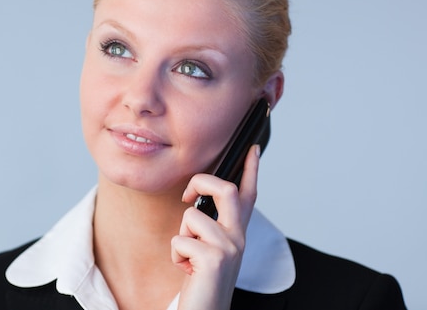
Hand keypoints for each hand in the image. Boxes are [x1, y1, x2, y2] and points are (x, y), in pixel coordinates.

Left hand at [171, 144, 259, 309]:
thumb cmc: (202, 280)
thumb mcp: (210, 248)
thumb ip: (210, 224)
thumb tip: (196, 201)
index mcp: (237, 232)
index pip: (248, 194)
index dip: (251, 169)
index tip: (251, 147)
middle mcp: (239, 237)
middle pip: (226, 189)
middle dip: (201, 182)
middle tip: (187, 196)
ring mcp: (229, 247)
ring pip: (192, 216)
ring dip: (181, 236)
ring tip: (189, 257)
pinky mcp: (214, 259)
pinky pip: (180, 239)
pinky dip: (175, 254)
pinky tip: (187, 270)